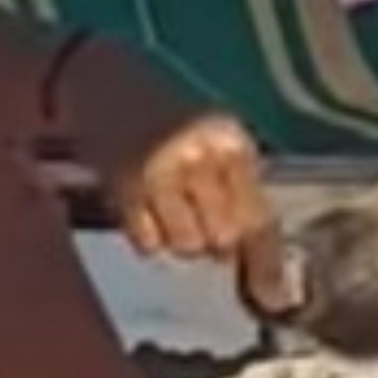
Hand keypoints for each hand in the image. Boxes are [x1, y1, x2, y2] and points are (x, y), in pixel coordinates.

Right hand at [58, 41, 278, 261]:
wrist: (104, 78)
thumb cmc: (170, 114)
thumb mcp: (218, 140)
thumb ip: (242, 193)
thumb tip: (266, 270)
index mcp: (232, 141)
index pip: (258, 218)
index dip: (267, 264)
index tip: (273, 299)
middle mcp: (199, 155)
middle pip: (221, 241)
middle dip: (215, 239)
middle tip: (197, 209)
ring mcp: (159, 171)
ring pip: (185, 247)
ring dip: (180, 237)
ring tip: (168, 201)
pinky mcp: (122, 186)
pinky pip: (147, 242)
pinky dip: (149, 234)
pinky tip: (144, 201)